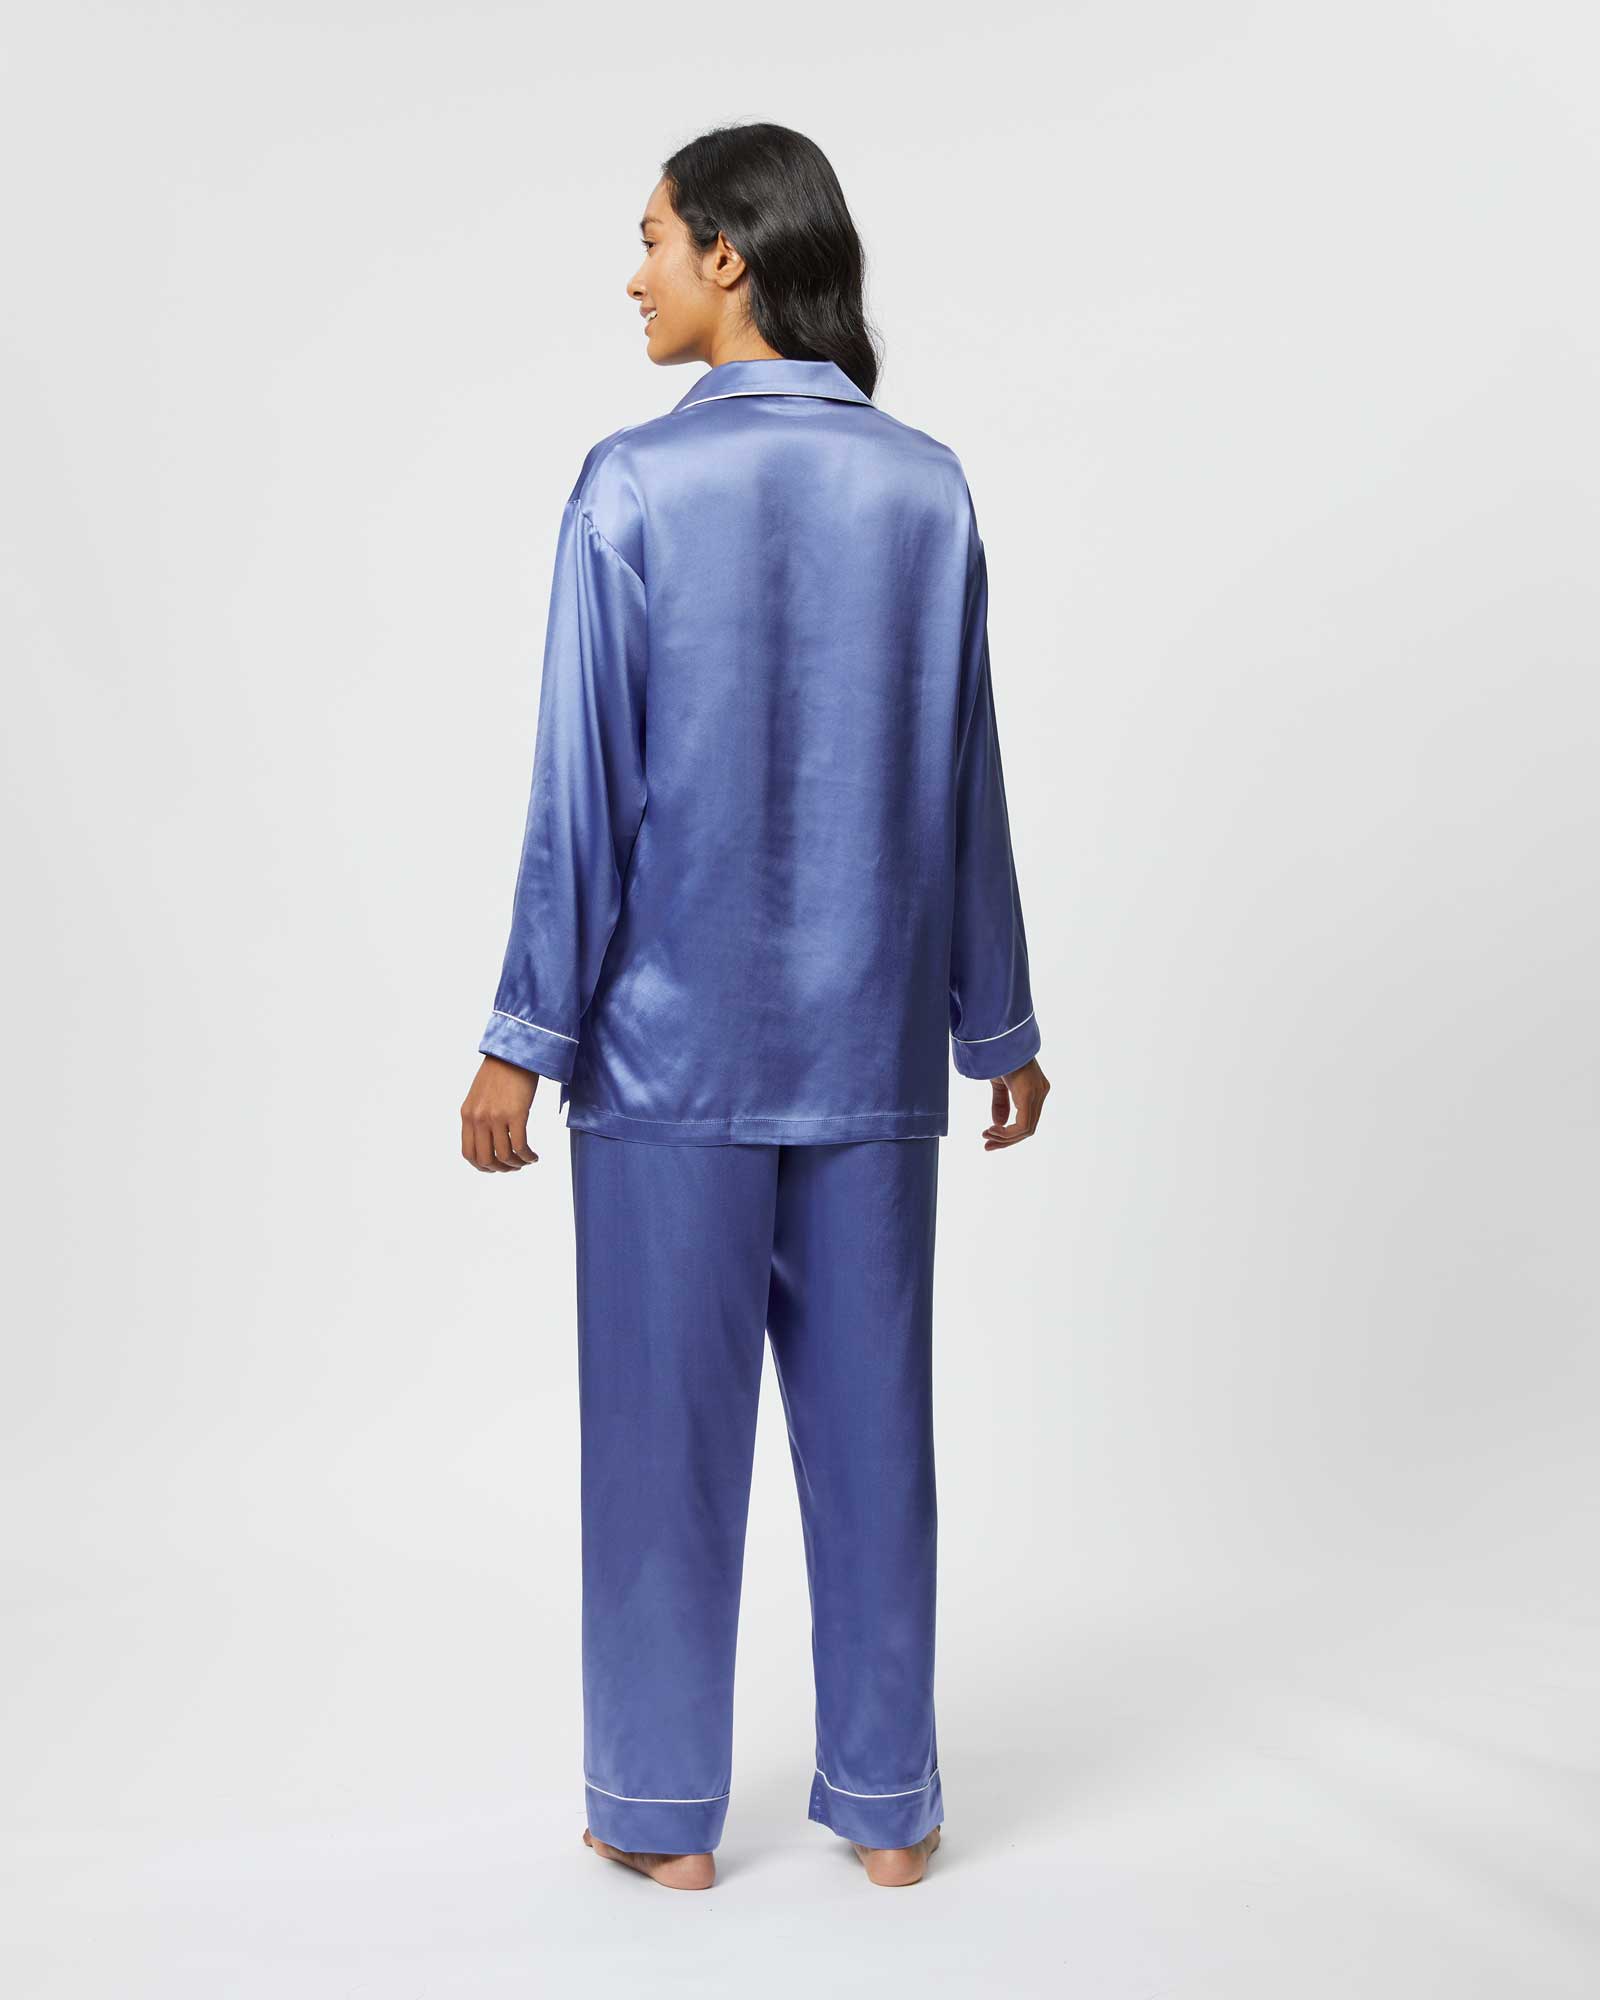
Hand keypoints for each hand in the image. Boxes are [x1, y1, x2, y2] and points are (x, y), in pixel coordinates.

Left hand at [460, 1055, 539, 1170]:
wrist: (515, 1052)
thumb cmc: (501, 1072)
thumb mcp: (480, 1095)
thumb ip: (479, 1116)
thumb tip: (488, 1138)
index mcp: (467, 1114)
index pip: (468, 1153)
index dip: (482, 1166)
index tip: (496, 1167)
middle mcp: (478, 1118)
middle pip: (485, 1159)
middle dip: (500, 1169)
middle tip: (513, 1167)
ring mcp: (496, 1117)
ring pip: (504, 1156)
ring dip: (517, 1164)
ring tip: (527, 1161)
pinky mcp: (515, 1114)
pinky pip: (520, 1146)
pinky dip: (528, 1157)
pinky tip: (534, 1156)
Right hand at [983, 1056, 1048, 1149]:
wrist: (997, 1038)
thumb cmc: (998, 1055)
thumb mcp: (998, 1083)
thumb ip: (1000, 1103)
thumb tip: (998, 1124)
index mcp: (1034, 1089)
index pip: (1026, 1120)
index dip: (1008, 1134)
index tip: (988, 1137)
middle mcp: (1040, 1093)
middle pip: (1027, 1128)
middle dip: (1006, 1140)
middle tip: (987, 1146)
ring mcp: (1037, 1094)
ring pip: (1026, 1130)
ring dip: (1004, 1138)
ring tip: (987, 1137)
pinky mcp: (1030, 1095)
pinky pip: (1023, 1125)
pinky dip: (1007, 1133)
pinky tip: (992, 1130)